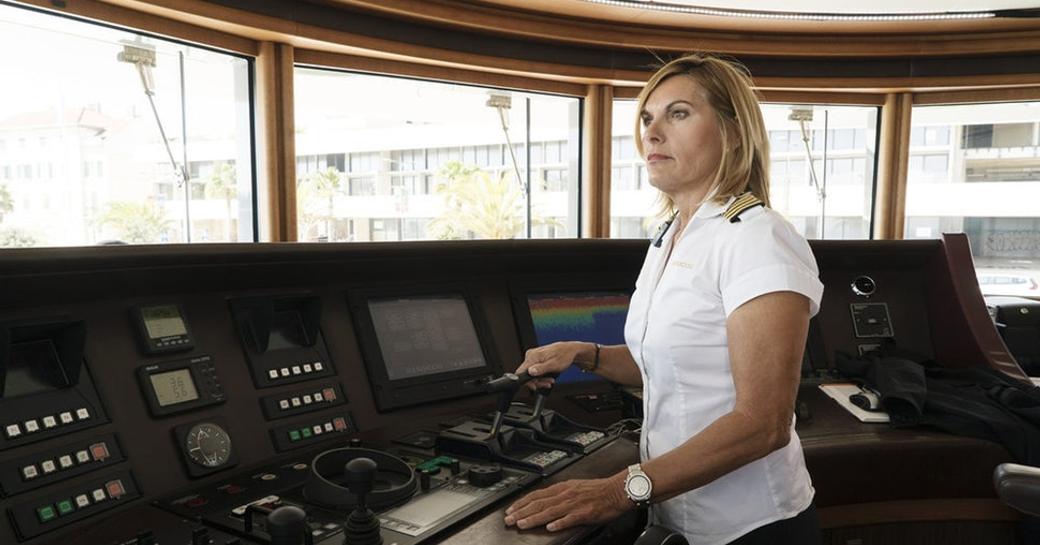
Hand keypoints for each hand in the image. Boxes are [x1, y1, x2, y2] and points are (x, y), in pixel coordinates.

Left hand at [503, 476, 629, 531]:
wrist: (617, 490)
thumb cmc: (598, 490)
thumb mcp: (575, 486)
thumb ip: (560, 493)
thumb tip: (546, 499)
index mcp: (563, 488)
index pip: (537, 495)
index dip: (522, 503)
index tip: (511, 509)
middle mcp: (566, 494)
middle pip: (539, 503)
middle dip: (522, 512)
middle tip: (509, 520)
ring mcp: (574, 504)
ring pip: (549, 511)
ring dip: (533, 518)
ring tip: (522, 524)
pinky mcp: (585, 513)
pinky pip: (569, 518)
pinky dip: (558, 523)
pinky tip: (550, 528)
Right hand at [516, 342, 587, 389]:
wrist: (570, 351)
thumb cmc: (564, 355)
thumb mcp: (553, 365)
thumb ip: (541, 369)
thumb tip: (530, 372)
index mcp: (533, 356)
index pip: (521, 372)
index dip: (527, 382)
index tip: (535, 386)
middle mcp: (531, 355)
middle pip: (526, 374)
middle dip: (537, 381)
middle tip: (547, 383)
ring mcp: (533, 357)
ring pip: (531, 374)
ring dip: (540, 380)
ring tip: (550, 381)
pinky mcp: (536, 360)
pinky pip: (534, 371)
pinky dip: (541, 376)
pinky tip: (548, 377)